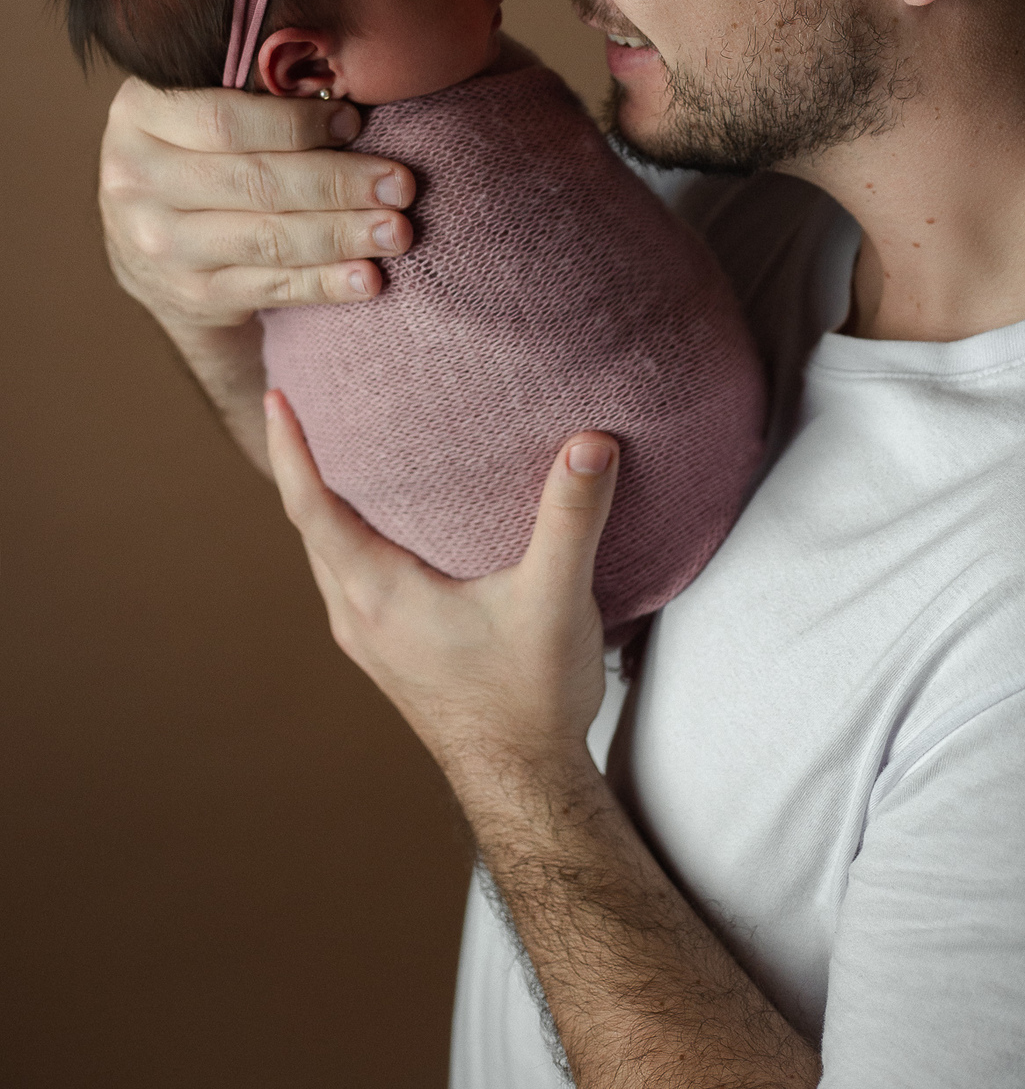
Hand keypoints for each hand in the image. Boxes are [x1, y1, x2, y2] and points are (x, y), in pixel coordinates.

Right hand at [99, 78, 416, 330]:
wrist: (150, 247)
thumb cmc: (200, 155)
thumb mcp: (200, 108)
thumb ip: (255, 90)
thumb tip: (348, 83)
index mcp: (141, 115)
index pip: (224, 120)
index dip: (296, 123)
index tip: (356, 122)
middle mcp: (137, 181)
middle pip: (255, 182)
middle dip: (338, 182)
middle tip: (401, 184)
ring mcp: (160, 244)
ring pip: (268, 239)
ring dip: (343, 235)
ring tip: (398, 232)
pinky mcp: (191, 295)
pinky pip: (271, 287)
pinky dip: (326, 284)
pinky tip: (370, 279)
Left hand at [265, 390, 617, 783]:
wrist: (524, 785)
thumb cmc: (533, 697)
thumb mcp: (557, 600)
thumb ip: (571, 517)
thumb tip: (592, 442)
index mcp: (380, 595)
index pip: (312, 508)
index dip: (290, 449)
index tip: (275, 397)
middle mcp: (358, 615)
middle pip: (307, 525)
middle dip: (297, 463)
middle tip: (298, 402)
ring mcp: (367, 638)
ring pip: (325, 554)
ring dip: (320, 501)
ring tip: (332, 450)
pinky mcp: (386, 651)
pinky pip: (346, 575)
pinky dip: (346, 533)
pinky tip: (380, 521)